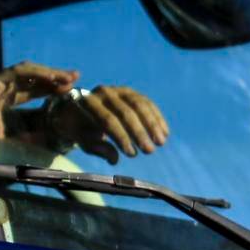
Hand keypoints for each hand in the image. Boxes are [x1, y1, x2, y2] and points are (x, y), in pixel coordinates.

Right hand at [0, 60, 78, 141]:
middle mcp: (0, 91)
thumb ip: (34, 139)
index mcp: (4, 103)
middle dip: (54, 77)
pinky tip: (53, 78)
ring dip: (49, 72)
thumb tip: (59, 140)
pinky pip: (17, 72)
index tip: (70, 90)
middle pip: (31, 79)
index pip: (31, 91)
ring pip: (26, 72)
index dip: (51, 89)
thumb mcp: (17, 143)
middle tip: (75, 76)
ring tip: (68, 77)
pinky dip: (36, 73)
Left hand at [48, 82, 169, 163]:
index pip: (107, 120)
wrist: (85, 110)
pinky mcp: (133, 93)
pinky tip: (165, 133)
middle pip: (126, 113)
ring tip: (160, 143)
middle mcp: (104, 92)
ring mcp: (120, 90)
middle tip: (149, 151)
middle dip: (139, 133)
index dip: (121, 137)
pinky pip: (148, 104)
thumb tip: (114, 159)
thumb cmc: (84, 129)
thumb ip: (98, 148)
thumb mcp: (84, 140)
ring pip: (140, 106)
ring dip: (152, 125)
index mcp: (88, 102)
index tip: (131, 154)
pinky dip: (158, 119)